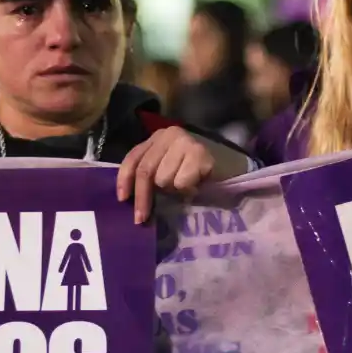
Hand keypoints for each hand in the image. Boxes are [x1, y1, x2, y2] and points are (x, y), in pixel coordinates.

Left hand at [116, 128, 251, 223]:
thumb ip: (148, 173)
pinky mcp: (199, 153)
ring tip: (183, 187)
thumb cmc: (193, 171)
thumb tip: (127, 195)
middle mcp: (169, 134)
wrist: (229, 167)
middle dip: (143, 198)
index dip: (124, 179)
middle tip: (141, 218)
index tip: (122, 199)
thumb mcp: (166, 167)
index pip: (134, 157)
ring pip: (163, 179)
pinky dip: (187, 189)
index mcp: (157, 137)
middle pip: (146, 170)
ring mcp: (185, 142)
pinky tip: (195, 185)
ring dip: (172, 190)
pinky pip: (181, 182)